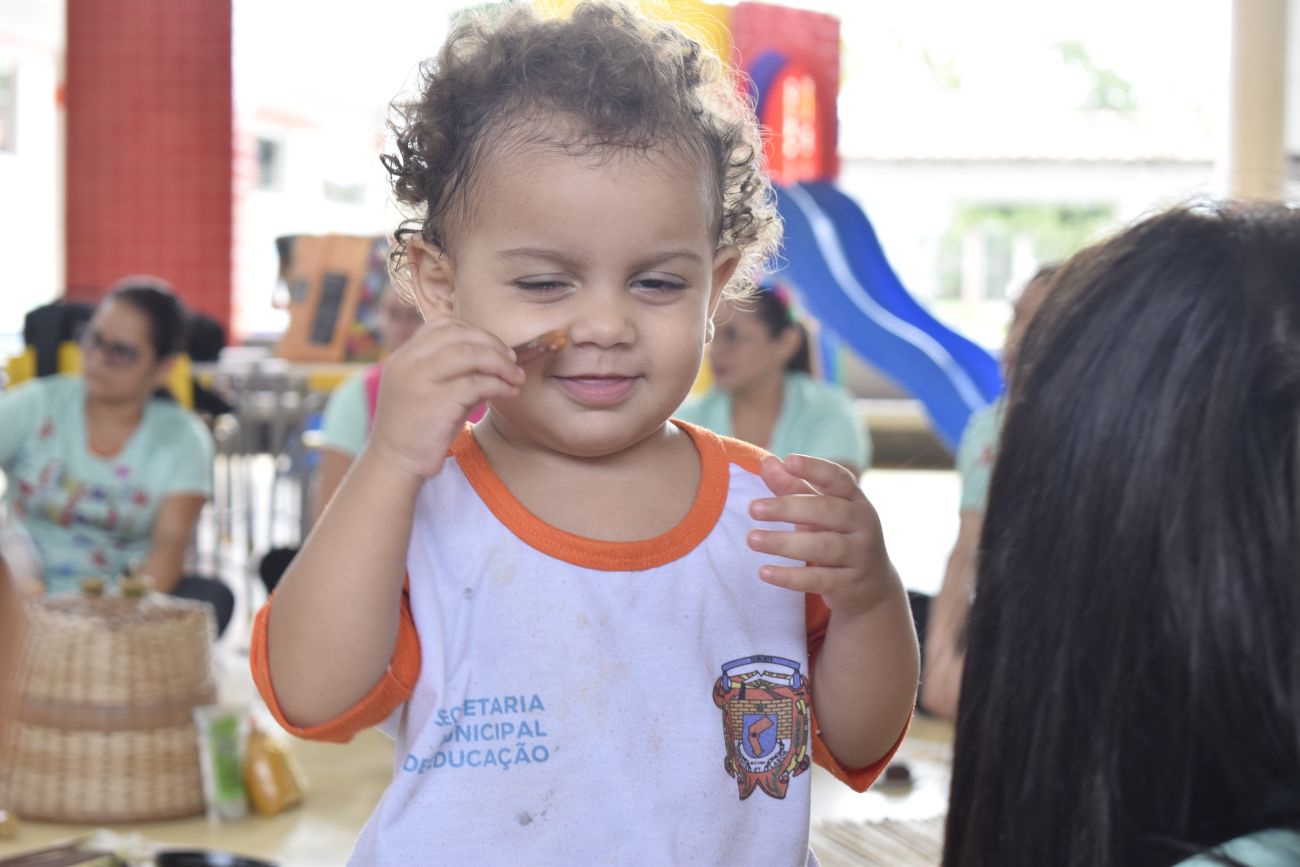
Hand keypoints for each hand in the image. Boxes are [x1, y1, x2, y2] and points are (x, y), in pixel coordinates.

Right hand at [369, 314, 523, 479]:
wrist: (396, 462)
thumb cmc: (420, 427)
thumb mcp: (433, 390)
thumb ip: (456, 370)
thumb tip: (497, 358)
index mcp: (405, 356)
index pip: (442, 323)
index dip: (475, 330)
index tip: (495, 347)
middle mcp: (408, 362)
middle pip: (459, 334)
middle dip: (492, 343)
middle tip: (512, 359)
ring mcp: (419, 380)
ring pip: (469, 354)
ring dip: (500, 362)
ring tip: (516, 376)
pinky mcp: (434, 402)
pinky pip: (476, 383)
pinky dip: (499, 385)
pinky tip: (509, 392)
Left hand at [747, 454, 895, 618]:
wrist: (872, 587)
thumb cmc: (837, 537)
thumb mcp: (819, 512)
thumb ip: (792, 488)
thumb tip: (767, 462)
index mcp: (855, 500)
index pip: (838, 479)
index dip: (814, 469)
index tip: (789, 460)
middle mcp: (863, 525)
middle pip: (827, 511)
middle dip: (788, 508)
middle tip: (752, 508)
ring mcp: (860, 556)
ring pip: (823, 547)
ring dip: (784, 543)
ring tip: (752, 539)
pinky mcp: (850, 585)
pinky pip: (819, 580)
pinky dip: (790, 577)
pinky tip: (764, 572)